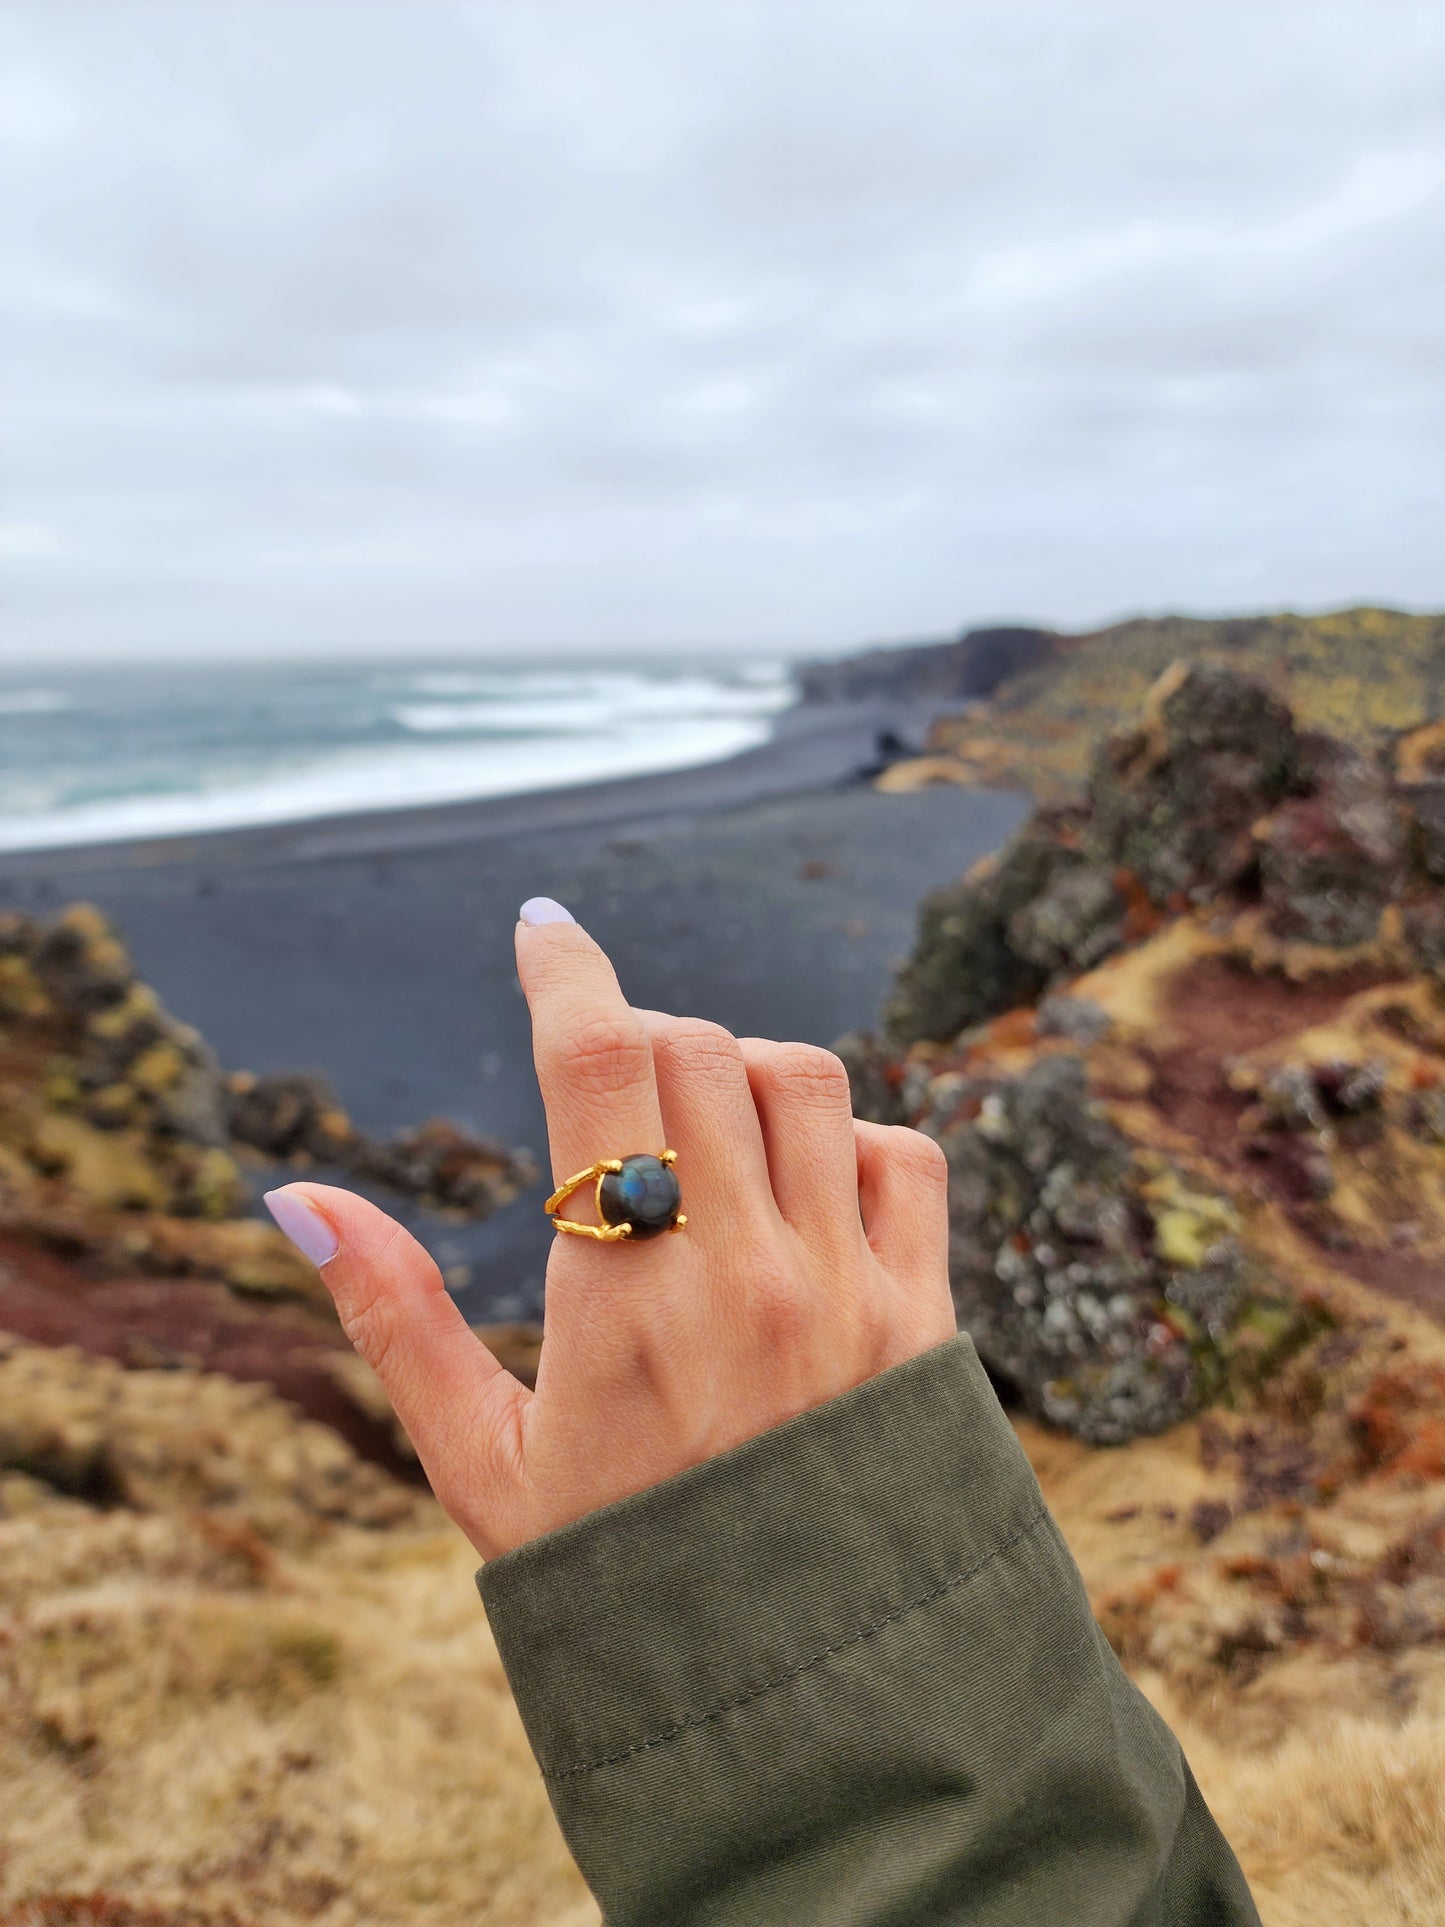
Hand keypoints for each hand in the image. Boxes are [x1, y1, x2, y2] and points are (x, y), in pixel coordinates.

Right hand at [265, 904, 955, 1558]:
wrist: (800, 1706)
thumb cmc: (617, 1582)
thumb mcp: (479, 1466)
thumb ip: (392, 1317)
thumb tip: (299, 1194)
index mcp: (621, 1305)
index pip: (598, 1063)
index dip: (565, 968)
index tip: (540, 928)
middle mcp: (747, 1277)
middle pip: (695, 1048)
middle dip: (635, 1036)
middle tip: (605, 1099)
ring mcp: (850, 1293)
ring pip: (803, 1078)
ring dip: (737, 1072)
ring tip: (695, 1143)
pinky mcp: (925, 1320)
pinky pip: (901, 1155)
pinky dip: (847, 1137)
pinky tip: (798, 1194)